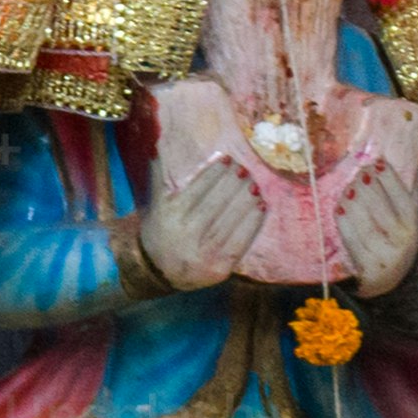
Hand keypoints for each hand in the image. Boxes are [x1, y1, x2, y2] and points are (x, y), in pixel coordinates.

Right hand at [136, 156, 268, 290]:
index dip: (214, 172)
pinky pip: (240, 243)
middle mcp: (186, 235)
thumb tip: (158, 145)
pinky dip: (252, 224)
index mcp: (170, 216)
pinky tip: (261, 207)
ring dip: (246, 201)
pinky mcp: (219, 269)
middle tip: (245, 169)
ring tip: (255, 185)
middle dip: (233, 184)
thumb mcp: (156, 205)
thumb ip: (159, 177)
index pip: (197, 189)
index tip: (228, 158)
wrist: (158, 272)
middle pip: (216, 204)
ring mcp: (204, 254)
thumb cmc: (160, 230)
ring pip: (230, 222)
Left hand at [333, 159, 417, 297]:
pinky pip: (351, 238)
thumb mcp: (408, 217)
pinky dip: (344, 221)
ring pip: (364, 221)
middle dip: (366, 185)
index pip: (401, 196)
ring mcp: (383, 254)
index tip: (376, 162)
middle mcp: (401, 239)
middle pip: (379, 206)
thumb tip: (406, 157)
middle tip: (358, 174)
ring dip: (352, 200)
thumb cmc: (397, 237)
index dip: (388, 177)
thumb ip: (408, 190)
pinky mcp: (366, 265)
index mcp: (413, 223)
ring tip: (348, 188)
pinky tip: (340, 206)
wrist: (392, 278)